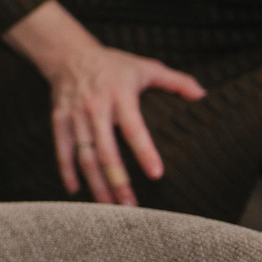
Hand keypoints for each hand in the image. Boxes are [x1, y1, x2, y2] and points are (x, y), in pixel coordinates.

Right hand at [41, 41, 205, 205]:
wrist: (68, 55)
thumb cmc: (113, 64)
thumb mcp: (145, 67)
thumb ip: (175, 81)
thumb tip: (202, 94)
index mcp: (120, 96)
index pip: (134, 128)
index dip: (144, 152)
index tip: (156, 175)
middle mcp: (96, 109)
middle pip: (106, 151)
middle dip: (118, 181)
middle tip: (130, 206)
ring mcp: (75, 117)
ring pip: (85, 156)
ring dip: (96, 183)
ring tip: (108, 206)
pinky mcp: (59, 122)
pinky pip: (63, 150)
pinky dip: (67, 171)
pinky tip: (75, 190)